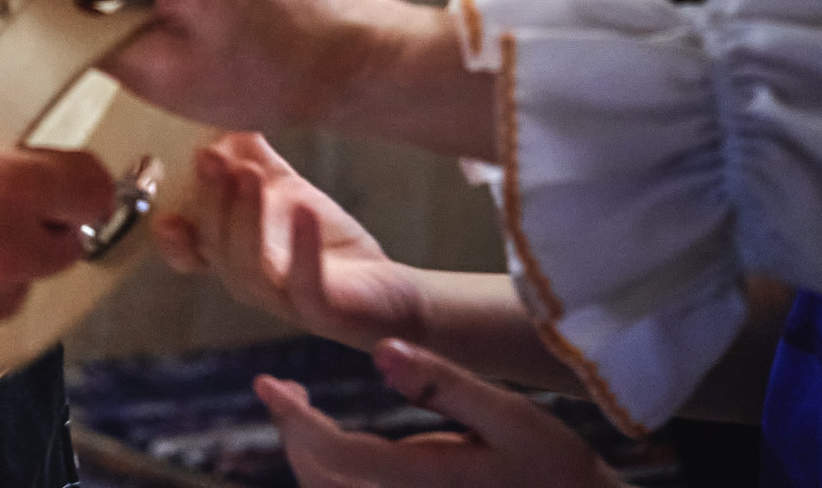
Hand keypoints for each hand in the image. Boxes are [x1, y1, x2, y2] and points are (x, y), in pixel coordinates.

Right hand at [156, 133, 424, 350]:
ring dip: (245, 218)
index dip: (169, 232)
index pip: (187, 251)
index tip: (161, 193)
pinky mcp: (325, 312)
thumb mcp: (287, 193)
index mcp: (232, 255)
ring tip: (250, 173)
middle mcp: (250, 282)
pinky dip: (302, 250)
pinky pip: (306, 285)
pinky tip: (304, 210)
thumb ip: (254, 159)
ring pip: (249, 268)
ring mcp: (284, 301)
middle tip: (211, 155)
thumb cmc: (330, 243)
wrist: (392, 289)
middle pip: (216, 246)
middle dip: (211, 199)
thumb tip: (227, 117)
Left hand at [256, 339, 617, 486]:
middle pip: (320, 482)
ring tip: (300, 409)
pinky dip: (330, 473)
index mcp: (424, 483)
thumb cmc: (557, 471)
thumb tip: (381, 348)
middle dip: (292, 434)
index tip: (264, 382)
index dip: (293, 420)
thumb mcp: (515, 420)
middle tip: (280, 388)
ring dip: (307, 456)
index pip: (335, 457)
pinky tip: (335, 444)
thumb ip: (448, 385)